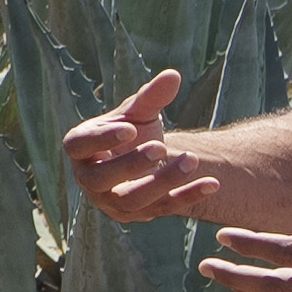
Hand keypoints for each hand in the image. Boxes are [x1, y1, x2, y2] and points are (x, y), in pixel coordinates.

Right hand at [62, 69, 223, 220]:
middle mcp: (89, 178)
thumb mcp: (139, 113)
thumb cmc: (132, 132)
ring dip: (162, 182)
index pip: (80, 145)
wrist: (144, 160)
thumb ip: (152, 97)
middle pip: (102, 178)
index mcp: (81, 147)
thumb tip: (173, 75)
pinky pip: (162, 209)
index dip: (101, 139)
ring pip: (131, 200)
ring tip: (191, 160)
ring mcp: (111, 201)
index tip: (130, 129)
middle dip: (130, 165)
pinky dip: (187, 197)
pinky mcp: (137, 215)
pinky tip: (211, 183)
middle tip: (160, 147)